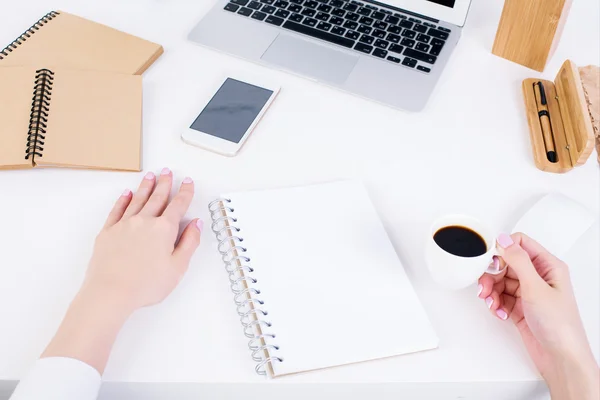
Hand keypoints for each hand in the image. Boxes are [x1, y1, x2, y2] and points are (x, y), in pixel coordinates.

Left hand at [42, 169, 201, 372]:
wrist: (110, 292)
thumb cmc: (145, 284)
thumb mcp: (177, 267)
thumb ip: (189, 243)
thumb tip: (196, 225)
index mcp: (164, 229)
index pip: (178, 205)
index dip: (185, 193)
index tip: (188, 182)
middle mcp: (144, 221)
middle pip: (158, 197)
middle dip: (165, 183)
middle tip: (168, 172)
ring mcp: (124, 225)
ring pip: (138, 199)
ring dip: (146, 187)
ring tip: (151, 176)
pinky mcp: (108, 232)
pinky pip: (117, 210)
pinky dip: (123, 200)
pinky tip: (127, 194)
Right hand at [478, 233, 598, 399]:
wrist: (560, 358)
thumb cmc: (560, 326)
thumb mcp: (536, 287)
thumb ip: (518, 261)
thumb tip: (504, 240)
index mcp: (548, 266)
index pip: (520, 244)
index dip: (502, 249)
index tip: (489, 260)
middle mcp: (539, 277)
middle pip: (506, 264)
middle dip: (492, 275)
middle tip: (486, 286)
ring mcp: (529, 293)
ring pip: (500, 282)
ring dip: (491, 291)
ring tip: (491, 302)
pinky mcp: (520, 308)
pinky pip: (500, 298)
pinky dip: (495, 304)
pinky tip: (499, 312)